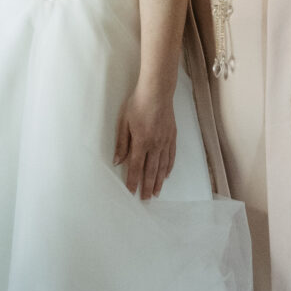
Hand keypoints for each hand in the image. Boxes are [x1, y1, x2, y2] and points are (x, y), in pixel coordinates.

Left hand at [114, 84, 176, 200]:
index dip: (133, 181)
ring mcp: (165, 141)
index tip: (131, 192)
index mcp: (141, 142)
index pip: (135, 167)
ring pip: (162, 167)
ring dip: (159, 181)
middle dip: (147, 187)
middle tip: (146, 199)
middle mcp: (155, 145)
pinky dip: (168, 168)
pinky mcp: (172, 137)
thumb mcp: (124, 122)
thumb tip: (118, 161)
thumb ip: (122, 143)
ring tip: (156, 193)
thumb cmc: (138, 104)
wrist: (157, 92)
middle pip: (150, 171)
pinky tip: (166, 175)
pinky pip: (171, 156)